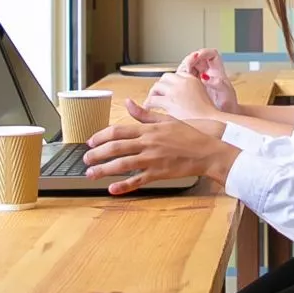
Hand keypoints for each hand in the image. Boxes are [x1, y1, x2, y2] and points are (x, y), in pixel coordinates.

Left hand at [84, 101, 237, 194]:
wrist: (208, 150)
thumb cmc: (189, 134)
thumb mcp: (166, 119)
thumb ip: (144, 114)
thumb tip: (129, 103)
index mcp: (148, 129)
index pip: (118, 131)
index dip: (100, 136)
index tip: (90, 142)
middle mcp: (147, 143)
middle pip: (115, 147)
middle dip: (97, 154)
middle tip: (85, 160)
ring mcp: (153, 159)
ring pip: (122, 164)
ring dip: (103, 170)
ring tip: (91, 174)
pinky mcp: (159, 173)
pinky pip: (138, 180)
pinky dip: (124, 186)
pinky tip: (112, 189)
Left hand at [145, 71, 220, 121]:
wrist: (211, 124)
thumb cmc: (208, 116)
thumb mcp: (203, 97)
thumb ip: (192, 93)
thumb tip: (180, 97)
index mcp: (193, 80)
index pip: (176, 75)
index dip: (169, 82)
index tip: (166, 90)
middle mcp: (184, 82)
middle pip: (165, 78)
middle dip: (159, 86)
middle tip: (156, 95)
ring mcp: (176, 91)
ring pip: (157, 87)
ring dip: (152, 94)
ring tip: (150, 102)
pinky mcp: (169, 101)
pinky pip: (152, 100)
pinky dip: (148, 104)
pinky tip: (149, 109)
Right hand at [176, 48, 238, 113]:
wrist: (224, 119)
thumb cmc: (229, 107)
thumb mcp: (226, 95)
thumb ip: (218, 84)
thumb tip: (206, 77)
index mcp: (218, 72)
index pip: (212, 55)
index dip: (205, 52)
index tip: (198, 55)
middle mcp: (207, 73)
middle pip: (196, 60)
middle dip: (190, 60)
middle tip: (187, 66)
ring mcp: (198, 80)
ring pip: (188, 68)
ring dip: (183, 69)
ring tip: (182, 74)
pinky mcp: (191, 88)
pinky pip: (183, 79)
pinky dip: (179, 78)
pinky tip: (178, 83)